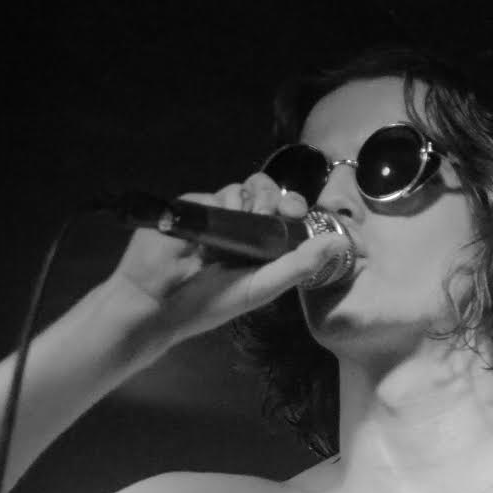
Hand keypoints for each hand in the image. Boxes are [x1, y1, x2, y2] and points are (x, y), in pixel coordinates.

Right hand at [110, 173, 350, 340]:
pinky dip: (225, 203)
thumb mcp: (261, 288)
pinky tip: (221, 223)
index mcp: (260, 249)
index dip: (295, 209)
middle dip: (274, 197)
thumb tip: (337, 244)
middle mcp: (240, 230)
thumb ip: (298, 266)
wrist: (155, 302)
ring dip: (249, 201)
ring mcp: (216, 217)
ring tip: (241, 225)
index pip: (285, 217)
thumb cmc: (209, 303)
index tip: (297, 212)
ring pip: (243, 189)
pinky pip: (218, 194)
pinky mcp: (194, 208)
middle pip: (266, 194)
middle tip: (273, 211)